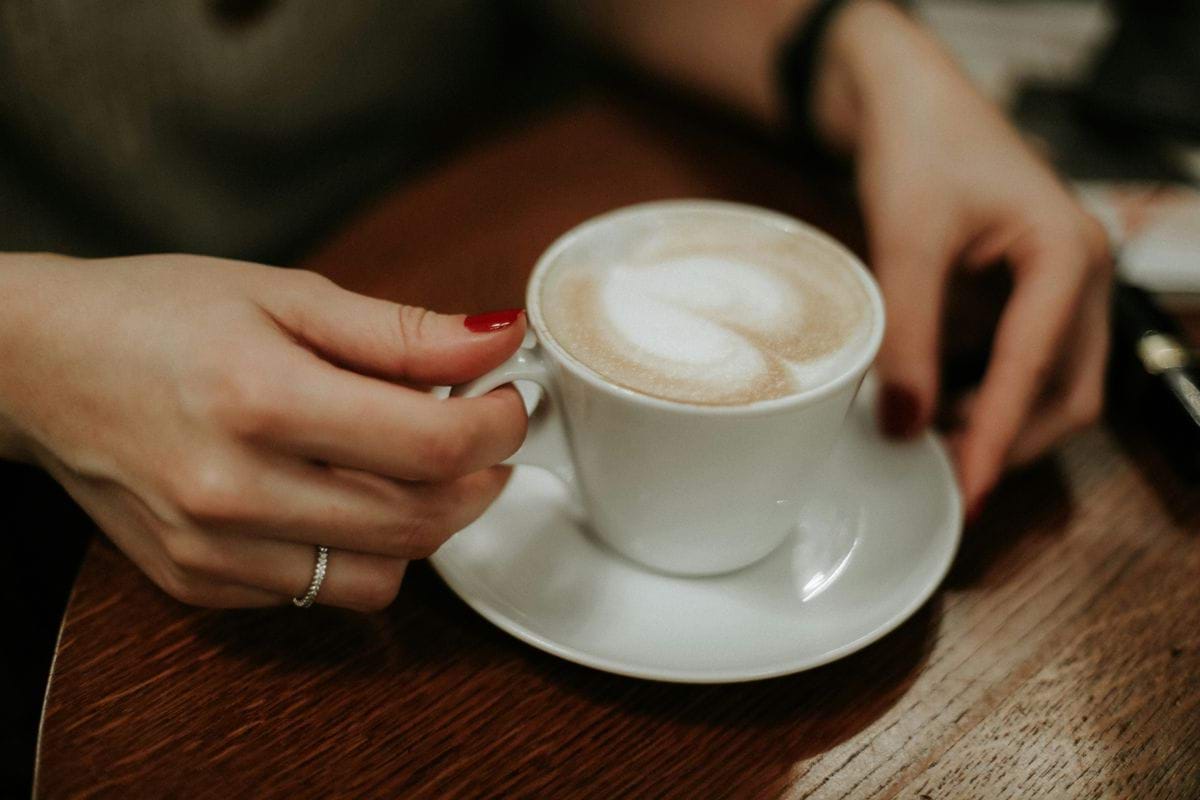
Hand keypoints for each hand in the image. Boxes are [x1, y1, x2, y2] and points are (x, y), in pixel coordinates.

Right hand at [0, 254, 526, 608]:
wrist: (38, 366)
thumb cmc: (159, 314)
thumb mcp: (285, 294)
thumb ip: (401, 332)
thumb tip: (498, 342)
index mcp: (260, 399)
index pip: (432, 447)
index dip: (498, 425)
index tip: (509, 399)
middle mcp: (233, 490)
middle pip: (422, 520)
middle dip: (479, 476)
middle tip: (479, 431)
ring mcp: (213, 550)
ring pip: (384, 575)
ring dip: (426, 523)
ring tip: (412, 465)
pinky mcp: (199, 584)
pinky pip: (321, 591)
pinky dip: (358, 549)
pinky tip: (339, 493)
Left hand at [813, 0, 1112, 515]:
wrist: (911, 104)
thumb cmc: (919, 150)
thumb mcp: (906, 243)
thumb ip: (908, 337)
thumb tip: (904, 425)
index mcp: (1065, 254)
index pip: (1034, 368)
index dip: (998, 437)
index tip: (968, 491)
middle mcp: (1080, 275)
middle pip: (1069, 392)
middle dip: (1012, 440)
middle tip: (942, 474)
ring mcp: (1062, 287)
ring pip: (1052, 385)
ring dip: (1000, 422)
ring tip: (930, 439)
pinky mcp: (1032, 295)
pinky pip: (1025, 364)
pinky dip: (988, 394)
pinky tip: (936, 401)